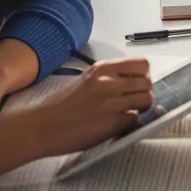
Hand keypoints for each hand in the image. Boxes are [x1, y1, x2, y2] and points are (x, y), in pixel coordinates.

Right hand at [33, 59, 153, 155]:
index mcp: (103, 69)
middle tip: (134, 101)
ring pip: (146, 99)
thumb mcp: (87, 80)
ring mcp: (112, 102)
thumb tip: (132, 81)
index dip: (143, 75)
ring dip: (141, 107)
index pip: (142, 64)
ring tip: (128, 112)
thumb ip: (109, 77)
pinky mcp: (112, 123)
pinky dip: (130, 121)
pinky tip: (117, 123)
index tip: (137, 83)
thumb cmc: (61, 104)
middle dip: (144, 92)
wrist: (42, 127)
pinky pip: (134, 119)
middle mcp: (110, 82)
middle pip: (147, 83)